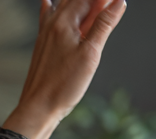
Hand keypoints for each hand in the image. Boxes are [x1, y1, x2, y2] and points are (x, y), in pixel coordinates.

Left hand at [9, 0, 126, 138]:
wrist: (37, 109)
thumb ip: (104, 25)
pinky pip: (48, 19)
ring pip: (63, 8)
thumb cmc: (62, 86)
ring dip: (80, 4)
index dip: (103, 0)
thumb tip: (118, 3)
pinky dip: (52, 8)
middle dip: (93, 2)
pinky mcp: (43, 47)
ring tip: (94, 9)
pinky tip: (48, 2)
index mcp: (64, 22)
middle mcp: (52, 25)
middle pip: (76, 0)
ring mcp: (45, 35)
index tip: (115, 4)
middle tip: (107, 7)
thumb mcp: (90, 53)